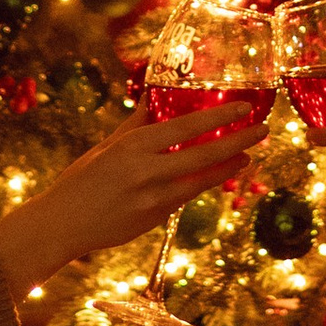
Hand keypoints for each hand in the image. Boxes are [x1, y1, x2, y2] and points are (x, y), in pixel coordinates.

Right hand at [0, 107, 268, 298]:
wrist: (63, 224)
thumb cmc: (81, 181)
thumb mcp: (106, 147)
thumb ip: (134, 126)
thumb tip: (153, 100)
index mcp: (133, 145)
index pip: (186, 126)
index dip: (220, 117)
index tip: (245, 109)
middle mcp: (147, 171)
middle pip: (204, 154)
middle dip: (238, 141)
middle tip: (262, 131)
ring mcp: (154, 198)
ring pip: (202, 180)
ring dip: (229, 167)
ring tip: (248, 157)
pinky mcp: (155, 219)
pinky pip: (186, 197)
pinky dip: (204, 184)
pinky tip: (218, 176)